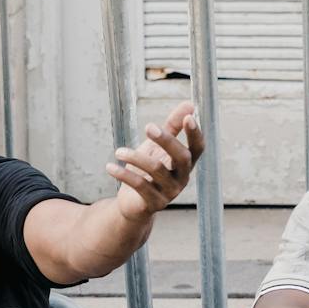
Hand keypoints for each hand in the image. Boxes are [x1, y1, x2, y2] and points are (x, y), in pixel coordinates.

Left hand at [107, 101, 204, 220]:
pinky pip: (140, 185)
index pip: (198, 148)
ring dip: (135, 157)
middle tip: (148, 126)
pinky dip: (123, 174)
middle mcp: (182, 178)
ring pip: (156, 169)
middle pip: (182, 157)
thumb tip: (190, 104)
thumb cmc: (147, 171)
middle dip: (166, 140)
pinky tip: (110, 166)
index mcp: (185, 163)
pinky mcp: (154, 203)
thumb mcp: (157, 146)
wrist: (132, 203)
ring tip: (118, 151)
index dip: (195, 134)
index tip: (189, 116)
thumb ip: (172, 126)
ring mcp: (170, 192)